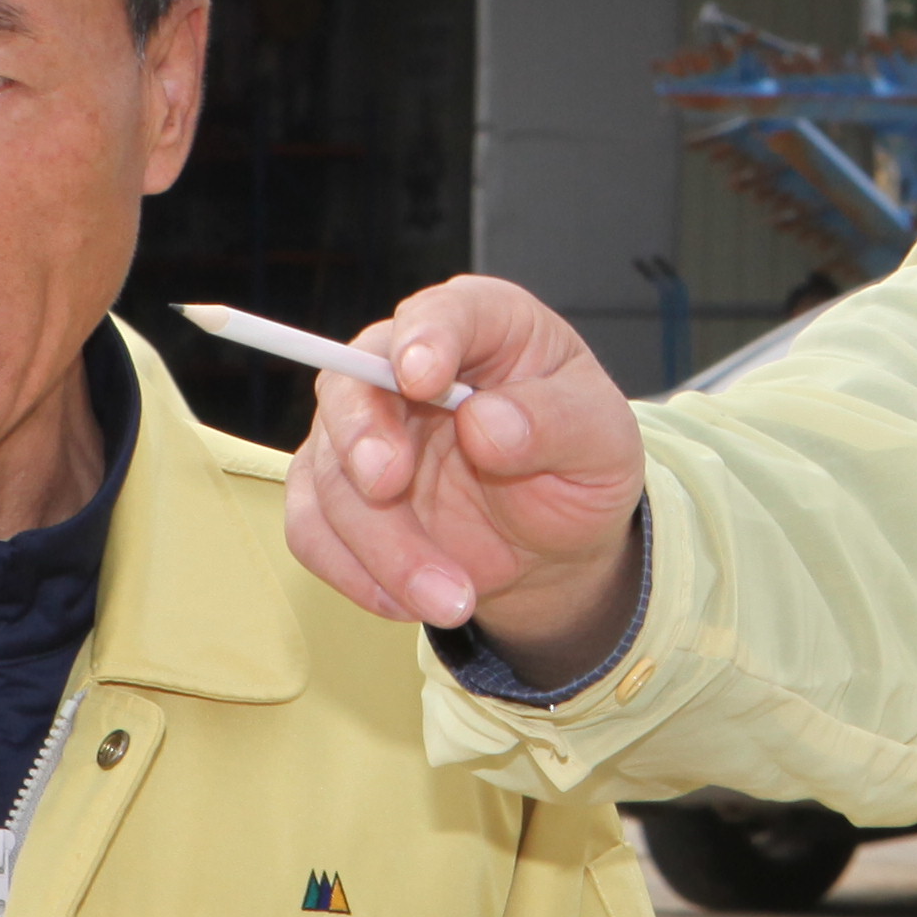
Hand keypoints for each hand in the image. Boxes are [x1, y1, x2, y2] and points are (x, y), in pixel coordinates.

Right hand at [275, 277, 648, 680]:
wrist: (555, 543)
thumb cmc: (581, 467)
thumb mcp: (604, 445)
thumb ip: (557, 424)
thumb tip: (486, 423)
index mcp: (486, 327)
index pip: (445, 313)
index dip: (426, 337)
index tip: (422, 377)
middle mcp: (408, 365)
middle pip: (355, 383)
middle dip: (363, 438)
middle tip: (388, 485)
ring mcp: (365, 429)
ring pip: (331, 470)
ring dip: (380, 542)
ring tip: (450, 598)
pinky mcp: (338, 490)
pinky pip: (312, 527)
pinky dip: (352, 571)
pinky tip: (407, 603)